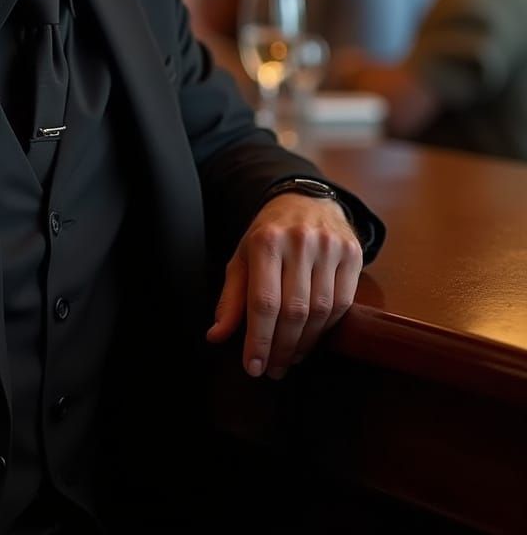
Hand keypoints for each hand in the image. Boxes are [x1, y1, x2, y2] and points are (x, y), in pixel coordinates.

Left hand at [206, 193, 361, 378]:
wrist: (305, 201)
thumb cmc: (268, 235)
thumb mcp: (242, 259)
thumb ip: (230, 298)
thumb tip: (216, 336)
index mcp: (265, 241)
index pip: (263, 301)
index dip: (259, 339)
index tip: (253, 367)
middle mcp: (299, 242)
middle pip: (293, 310)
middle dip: (281, 347)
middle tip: (272, 369)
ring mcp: (329, 247)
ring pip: (321, 311)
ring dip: (304, 343)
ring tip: (290, 358)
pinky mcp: (353, 253)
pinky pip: (342, 303)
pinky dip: (327, 328)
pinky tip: (312, 338)